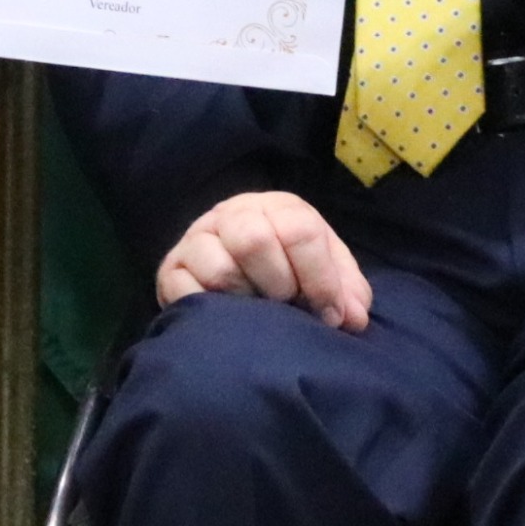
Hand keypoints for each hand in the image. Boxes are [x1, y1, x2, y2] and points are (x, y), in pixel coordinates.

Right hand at [155, 190, 370, 328]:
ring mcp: (198, 238)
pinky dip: (212, 310)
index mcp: (278, 207)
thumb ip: (346, 291)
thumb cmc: (289, 271)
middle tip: (287, 305)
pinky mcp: (172, 269)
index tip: (330, 314)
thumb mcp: (325, 273)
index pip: (299, 229)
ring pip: (220, 267)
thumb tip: (352, 318)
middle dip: (280, 284)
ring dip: (247, 300)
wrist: (235, 276)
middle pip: (254, 239)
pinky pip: (186, 290)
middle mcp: (234, 214)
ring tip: (257, 310)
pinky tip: (227, 316)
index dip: (321, 279)